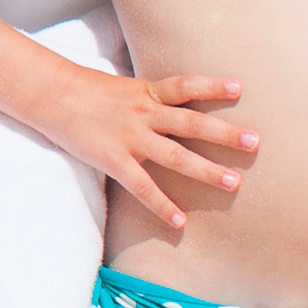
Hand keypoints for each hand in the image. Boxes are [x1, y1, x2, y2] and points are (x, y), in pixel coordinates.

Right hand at [48, 70, 257, 234]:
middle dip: (225, 133)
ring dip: (206, 170)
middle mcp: (144, 113)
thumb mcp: (128, 88)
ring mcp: (130, 137)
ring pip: (175, 156)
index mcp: (148, 92)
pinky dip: (162, 205)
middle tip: (255, 142)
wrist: (52, 96)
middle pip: (192, 123)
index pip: (186, 86)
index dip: (213, 86)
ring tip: (233, 182)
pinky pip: (143, 186)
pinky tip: (180, 221)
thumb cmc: (91, 92)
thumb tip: (182, 108)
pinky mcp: (114, 159)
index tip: (241, 88)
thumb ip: (154, 99)